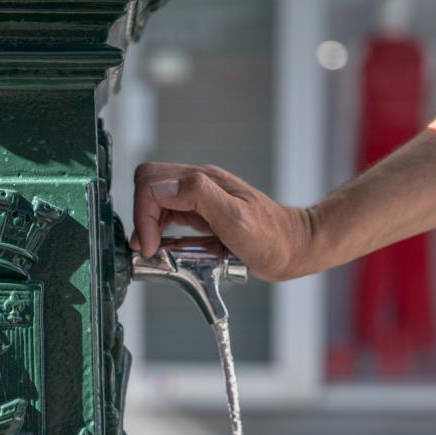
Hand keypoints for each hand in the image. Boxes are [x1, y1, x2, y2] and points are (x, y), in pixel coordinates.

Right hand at [130, 162, 314, 281]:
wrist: (294, 248)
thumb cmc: (271, 238)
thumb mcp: (236, 218)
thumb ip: (199, 196)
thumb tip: (161, 188)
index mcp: (204, 181)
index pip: (152, 184)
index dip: (144, 216)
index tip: (150, 247)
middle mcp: (199, 184)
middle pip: (149, 185)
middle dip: (141, 218)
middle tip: (147, 249)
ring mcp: (200, 198)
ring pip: (155, 200)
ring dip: (148, 226)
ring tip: (153, 252)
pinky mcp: (202, 214)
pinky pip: (169, 216)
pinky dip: (159, 233)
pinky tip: (164, 250)